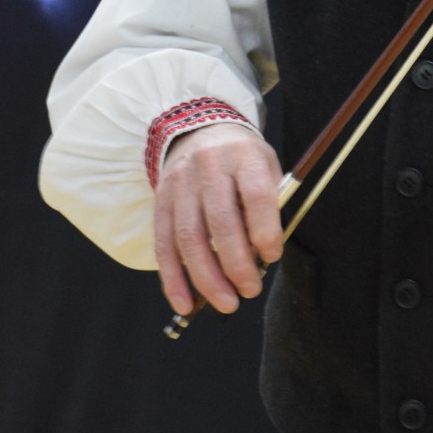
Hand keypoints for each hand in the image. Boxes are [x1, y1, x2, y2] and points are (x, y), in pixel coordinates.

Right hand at [154, 122, 283, 316]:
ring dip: (206, 279)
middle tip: (250, 291)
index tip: (272, 256)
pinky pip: (163, 245)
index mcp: (243, 155)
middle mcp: (209, 167)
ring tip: (226, 303)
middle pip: (221, 222)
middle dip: (236, 265)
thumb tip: (263, 256)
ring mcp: (180, 184)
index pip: (256, 195)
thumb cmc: (241, 158)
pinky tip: (185, 303)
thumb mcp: (265, 165)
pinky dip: (173, 279)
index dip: (265, 231)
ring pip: (189, 238)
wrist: (200, 129)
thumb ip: (267, 204)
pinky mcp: (160, 200)